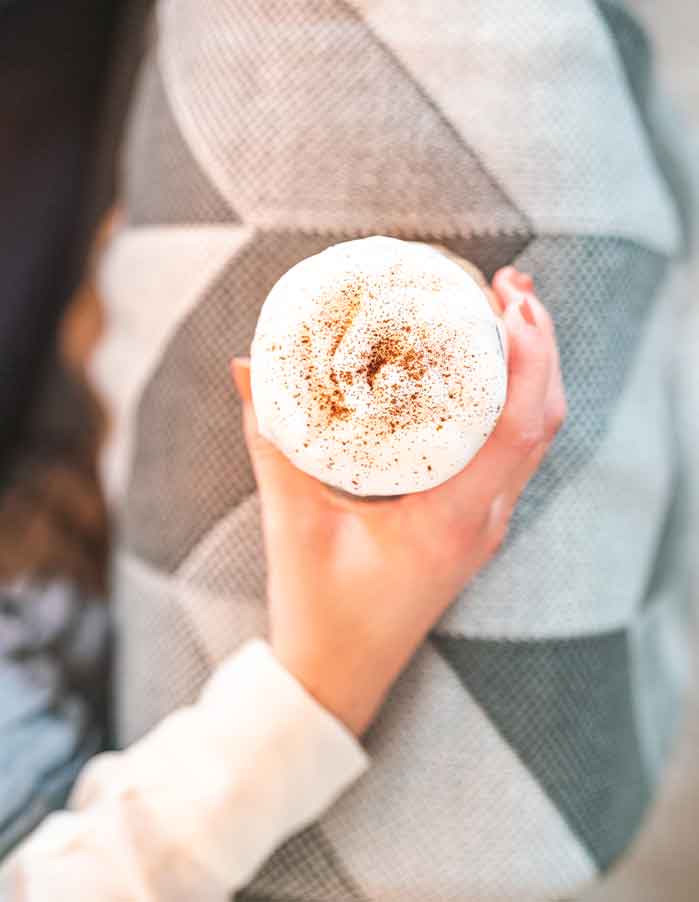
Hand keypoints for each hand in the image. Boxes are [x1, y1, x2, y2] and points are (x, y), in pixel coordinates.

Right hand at [232, 266, 564, 735]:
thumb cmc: (318, 611)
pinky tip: (490, 376)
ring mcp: (483, 527)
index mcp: (449, 520)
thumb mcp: (290, 520)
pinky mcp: (472, 528)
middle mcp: (481, 521)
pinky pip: (514, 456)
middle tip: (510, 286)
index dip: (528, 354)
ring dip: (533, 373)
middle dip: (539, 346)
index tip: (510, 299)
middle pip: (542, 421)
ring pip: (536, 439)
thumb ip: (272, 441)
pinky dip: (516, 405)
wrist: (336, 675)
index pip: (518, 426)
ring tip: (508, 315)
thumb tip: (249, 367)